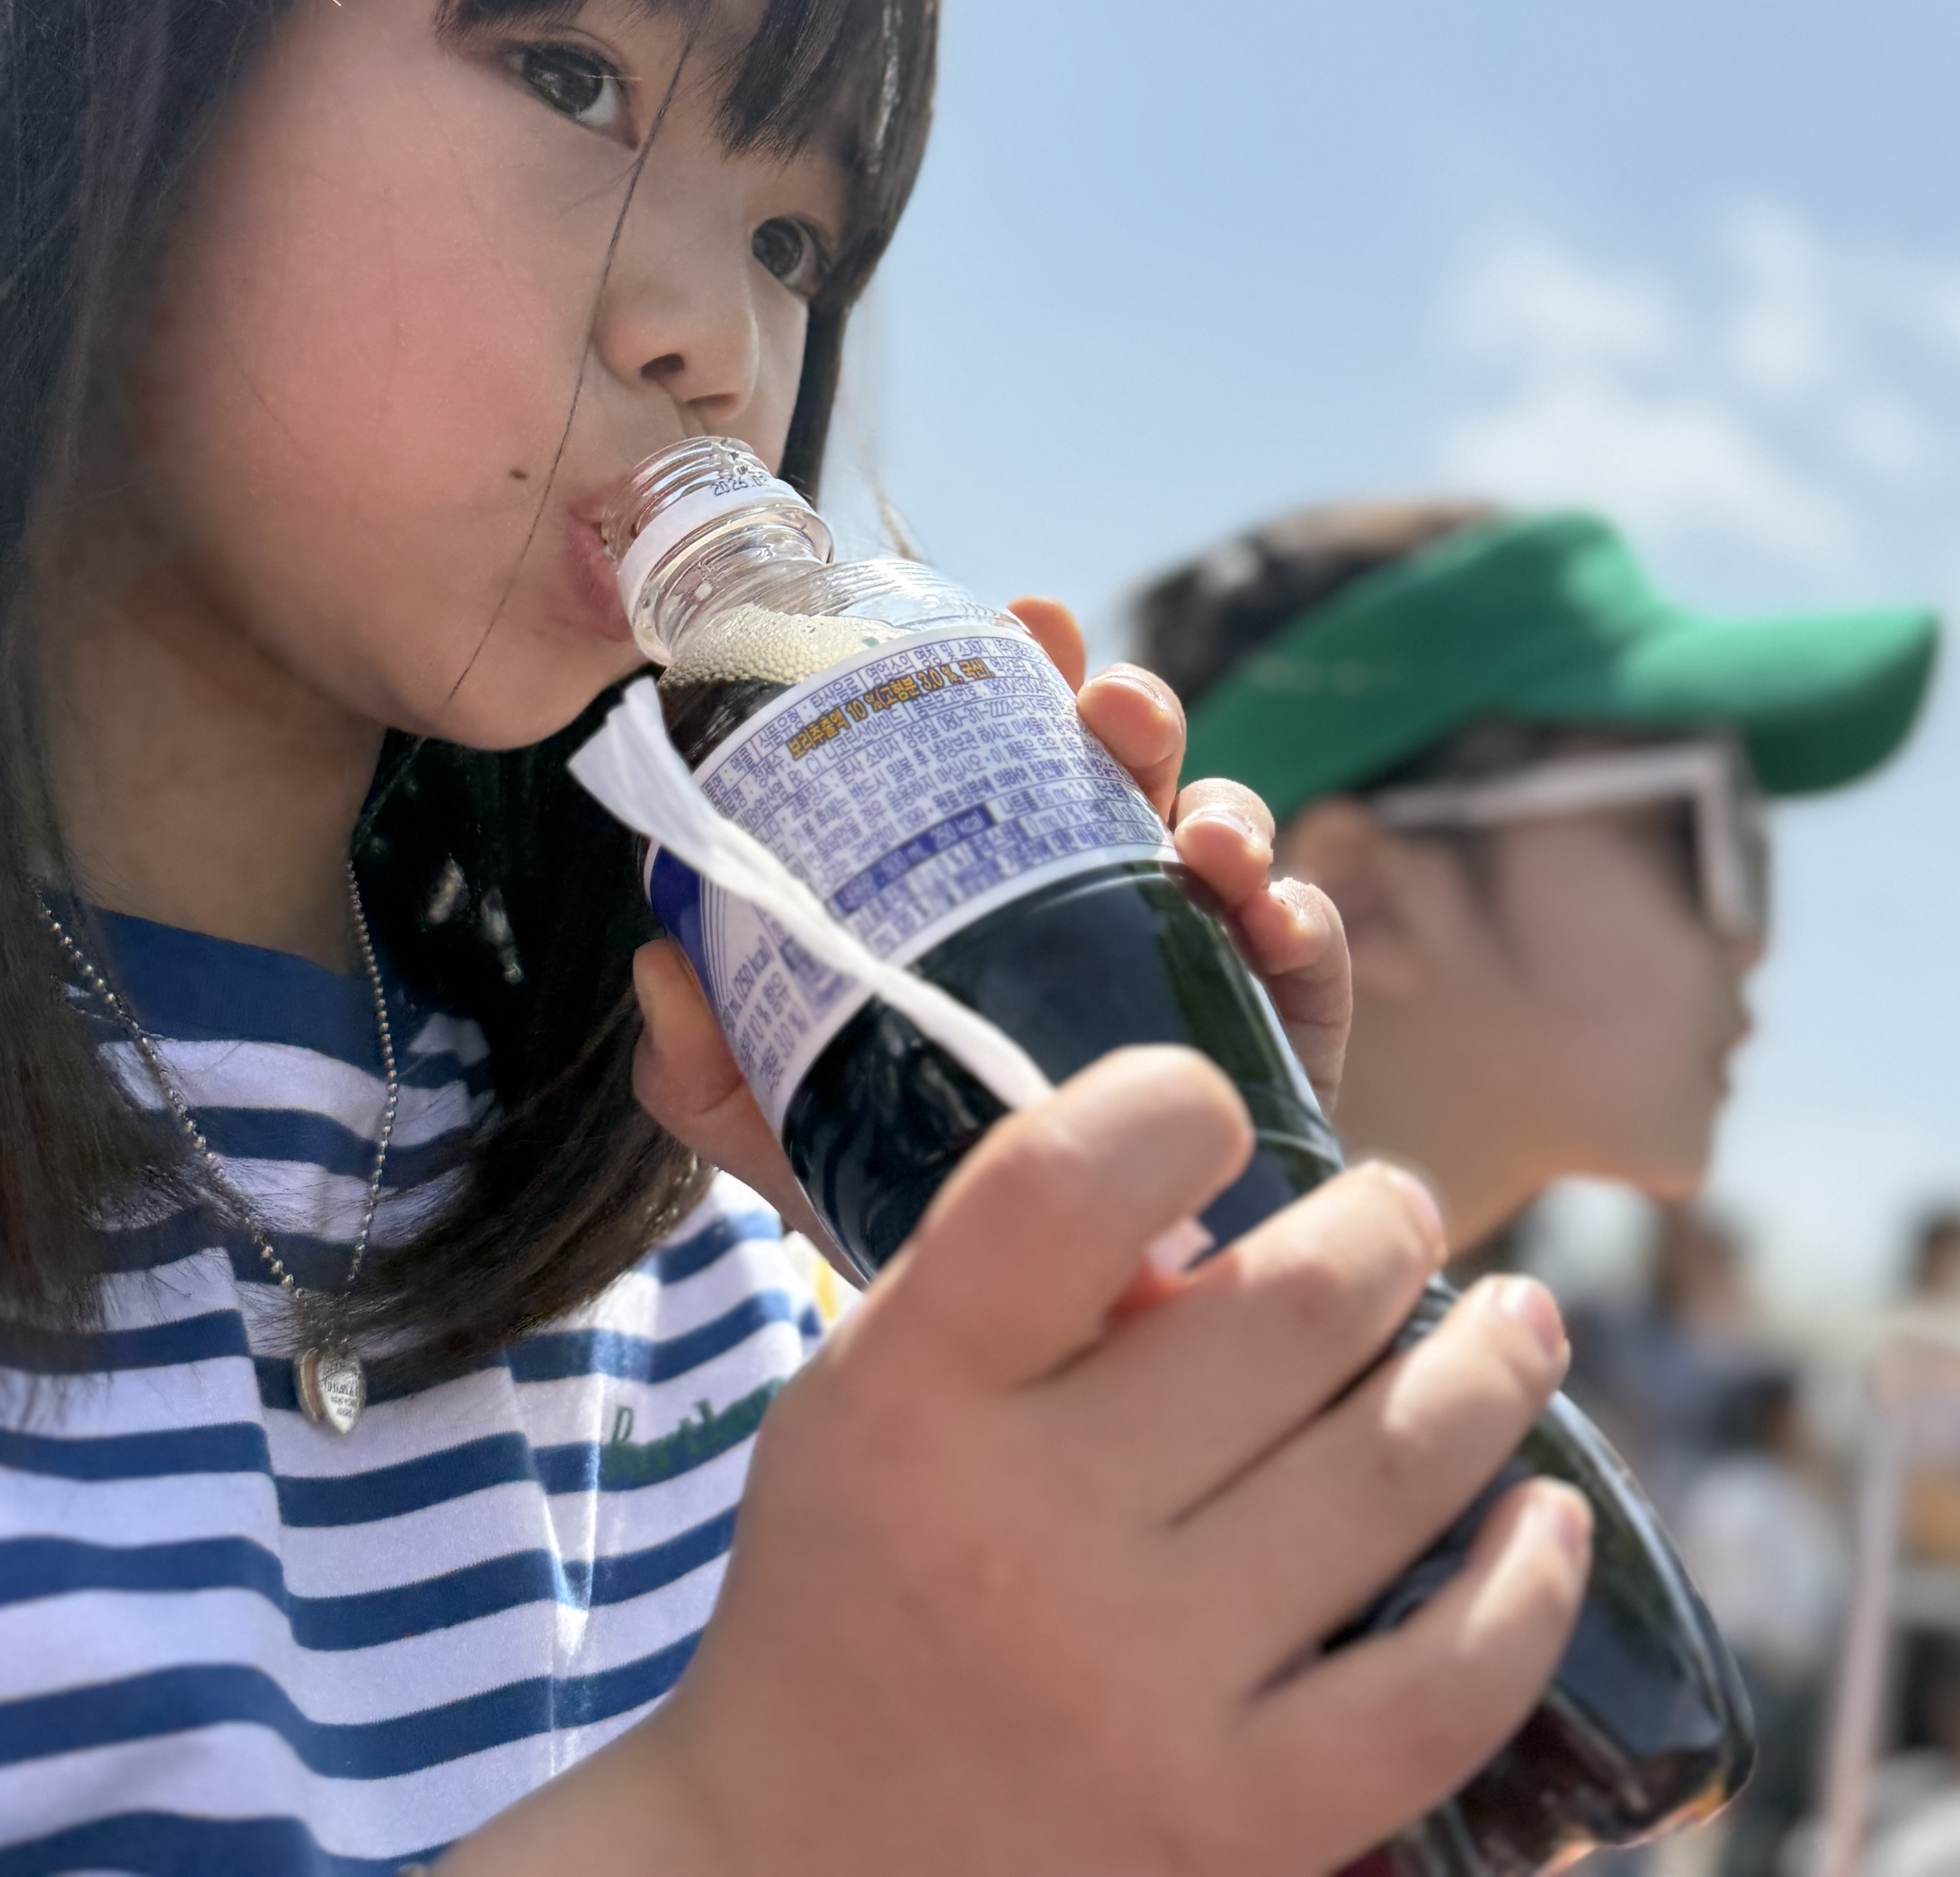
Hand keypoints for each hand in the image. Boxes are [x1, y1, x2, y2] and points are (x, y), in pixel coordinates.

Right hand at [452, 1051, 1590, 1876]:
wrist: (800, 1870)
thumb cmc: (862, 1580)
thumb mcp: (876, 1394)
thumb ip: (1015, 1284)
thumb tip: (1225, 1212)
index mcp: (911, 1395)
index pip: (1064, 1181)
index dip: (1172, 1102)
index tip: (1223, 1108)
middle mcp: (1022, 1536)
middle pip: (1283, 1310)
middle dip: (1382, 1228)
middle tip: (1401, 1209)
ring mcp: (1140, 1687)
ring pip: (1388, 1468)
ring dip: (1488, 1367)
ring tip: (1521, 1321)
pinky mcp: (1237, 1827)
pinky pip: (1443, 1686)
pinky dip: (1527, 1584)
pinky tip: (1551, 1513)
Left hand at [630, 593, 1352, 1236]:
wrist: (1047, 1340)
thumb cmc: (924, 1199)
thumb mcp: (795, 1131)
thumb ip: (712, 1065)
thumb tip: (655, 962)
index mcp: (996, 881)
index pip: (1007, 750)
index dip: (1017, 671)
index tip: (1018, 620)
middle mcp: (1101, 893)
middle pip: (1125, 766)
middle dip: (1129, 705)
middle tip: (1104, 703)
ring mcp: (1194, 954)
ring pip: (1226, 832)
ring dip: (1222, 802)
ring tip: (1202, 833)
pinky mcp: (1275, 1035)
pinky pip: (1304, 953)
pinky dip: (1296, 917)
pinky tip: (1269, 917)